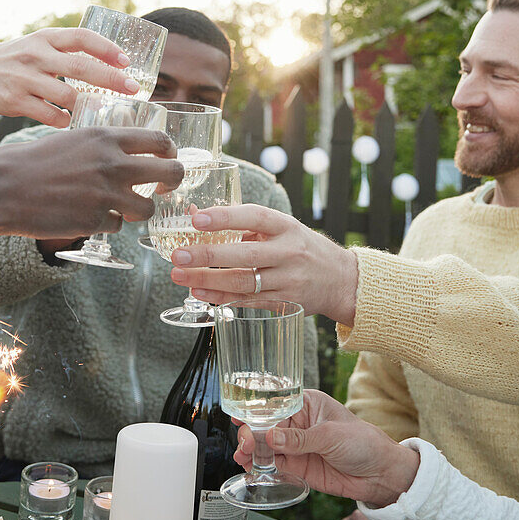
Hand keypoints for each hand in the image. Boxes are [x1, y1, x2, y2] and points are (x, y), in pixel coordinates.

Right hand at [0, 27, 143, 127]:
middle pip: (82, 66)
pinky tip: (68, 122)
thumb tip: (107, 64)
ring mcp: (24, 78)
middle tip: (132, 89)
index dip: (107, 48)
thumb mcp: (34, 46)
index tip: (127, 61)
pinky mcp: (14, 101)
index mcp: (44, 37)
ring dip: (87, 106)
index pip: (82, 37)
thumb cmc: (8, 62)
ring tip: (98, 111)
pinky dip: (64, 121)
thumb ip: (63, 52)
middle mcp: (35, 54)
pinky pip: (50, 115)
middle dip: (111, 79)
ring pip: (68, 95)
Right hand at [0, 126, 183, 257]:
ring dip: (139, 210)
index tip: (167, 160)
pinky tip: (89, 218)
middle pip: (170, 172)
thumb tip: (118, 149)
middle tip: (163, 189)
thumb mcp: (67, 138)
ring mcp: (105, 194)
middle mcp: (112, 163)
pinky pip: (118, 226)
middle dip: (172, 183)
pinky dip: (108, 224)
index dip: (170, 152)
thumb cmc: (25, 162)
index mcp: (105, 137)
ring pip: (148, 208)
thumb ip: (97, 144)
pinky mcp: (94, 221)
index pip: (160, 140)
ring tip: (123, 209)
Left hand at [167, 204, 358, 323]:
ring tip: (180, 276)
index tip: (196, 219)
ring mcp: (287, 280)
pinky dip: (221, 298)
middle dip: (207, 256)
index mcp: (287, 227)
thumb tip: (194, 216)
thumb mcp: (280, 228)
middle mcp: (289, 252)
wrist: (340, 280)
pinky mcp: (284, 303)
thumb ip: (242, 224)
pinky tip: (199, 293)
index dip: (225, 217)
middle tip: (178, 256)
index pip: (255, 217)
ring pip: (242, 282)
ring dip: (208, 280)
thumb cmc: (301, 248)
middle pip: (245, 255)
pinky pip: (247, 301)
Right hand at [233, 390, 417, 507]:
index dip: (256, 410)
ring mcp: (296, 446)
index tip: (240, 417)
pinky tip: (251, 467)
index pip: (275, 404)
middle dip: (252, 433)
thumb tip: (271, 437)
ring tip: (243, 456)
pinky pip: (274, 464)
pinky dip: (260, 466)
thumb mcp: (330, 435)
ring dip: (252, 450)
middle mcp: (297, 423)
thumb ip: (299, 439)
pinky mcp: (297, 466)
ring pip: (266, 446)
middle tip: (246, 444)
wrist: (380, 474)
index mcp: (306, 404)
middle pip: (265, 426)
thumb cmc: (362, 442)